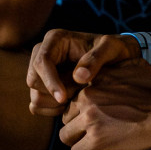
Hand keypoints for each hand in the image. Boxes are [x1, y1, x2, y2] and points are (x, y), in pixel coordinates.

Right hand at [26, 29, 140, 115]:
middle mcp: (43, 53)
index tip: (64, 98)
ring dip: (54, 103)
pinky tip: (70, 105)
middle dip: (54, 92)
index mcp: (55, 39)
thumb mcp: (111, 48)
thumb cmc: (114, 49)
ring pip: (34, 95)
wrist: (116, 59)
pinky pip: (36, 105)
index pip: (41, 62)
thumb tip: (78, 76)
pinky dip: (51, 110)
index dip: (50, 82)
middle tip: (78, 93)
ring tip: (77, 97)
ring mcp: (41, 71)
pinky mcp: (43, 86)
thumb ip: (96, 58)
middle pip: (33, 80)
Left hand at [58, 61, 150, 149]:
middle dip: (78, 127)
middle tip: (96, 133)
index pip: (72, 98)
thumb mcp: (131, 67)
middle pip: (66, 117)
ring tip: (95, 146)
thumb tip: (102, 74)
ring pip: (66, 135)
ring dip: (79, 142)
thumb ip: (111, 70)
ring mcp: (90, 119)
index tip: (94, 118)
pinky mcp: (97, 139)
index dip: (80, 111)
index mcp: (93, 81)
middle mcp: (86, 97)